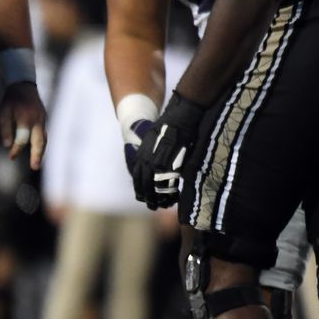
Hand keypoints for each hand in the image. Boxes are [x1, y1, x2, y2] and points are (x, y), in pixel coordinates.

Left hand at [0, 82, 45, 168]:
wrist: (24, 85)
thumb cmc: (11, 99)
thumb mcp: (4, 112)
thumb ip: (5, 128)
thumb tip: (7, 145)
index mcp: (26, 119)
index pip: (22, 139)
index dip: (16, 149)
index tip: (10, 157)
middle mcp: (37, 120)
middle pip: (39, 141)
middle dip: (37, 155)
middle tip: (35, 167)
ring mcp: (42, 119)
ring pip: (44, 139)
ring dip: (41, 152)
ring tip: (37, 163)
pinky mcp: (44, 119)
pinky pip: (44, 134)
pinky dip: (41, 144)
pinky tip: (38, 151)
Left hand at [130, 92, 205, 209]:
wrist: (182, 113)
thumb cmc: (172, 123)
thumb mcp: (155, 136)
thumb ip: (152, 150)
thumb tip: (154, 162)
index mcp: (142, 151)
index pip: (137, 173)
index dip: (139, 186)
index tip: (141, 196)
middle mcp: (146, 157)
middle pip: (143, 182)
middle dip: (146, 195)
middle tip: (151, 205)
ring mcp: (157, 159)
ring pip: (153, 184)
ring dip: (156, 197)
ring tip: (160, 205)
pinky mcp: (170, 160)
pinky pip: (167, 180)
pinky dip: (169, 191)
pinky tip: (172, 197)